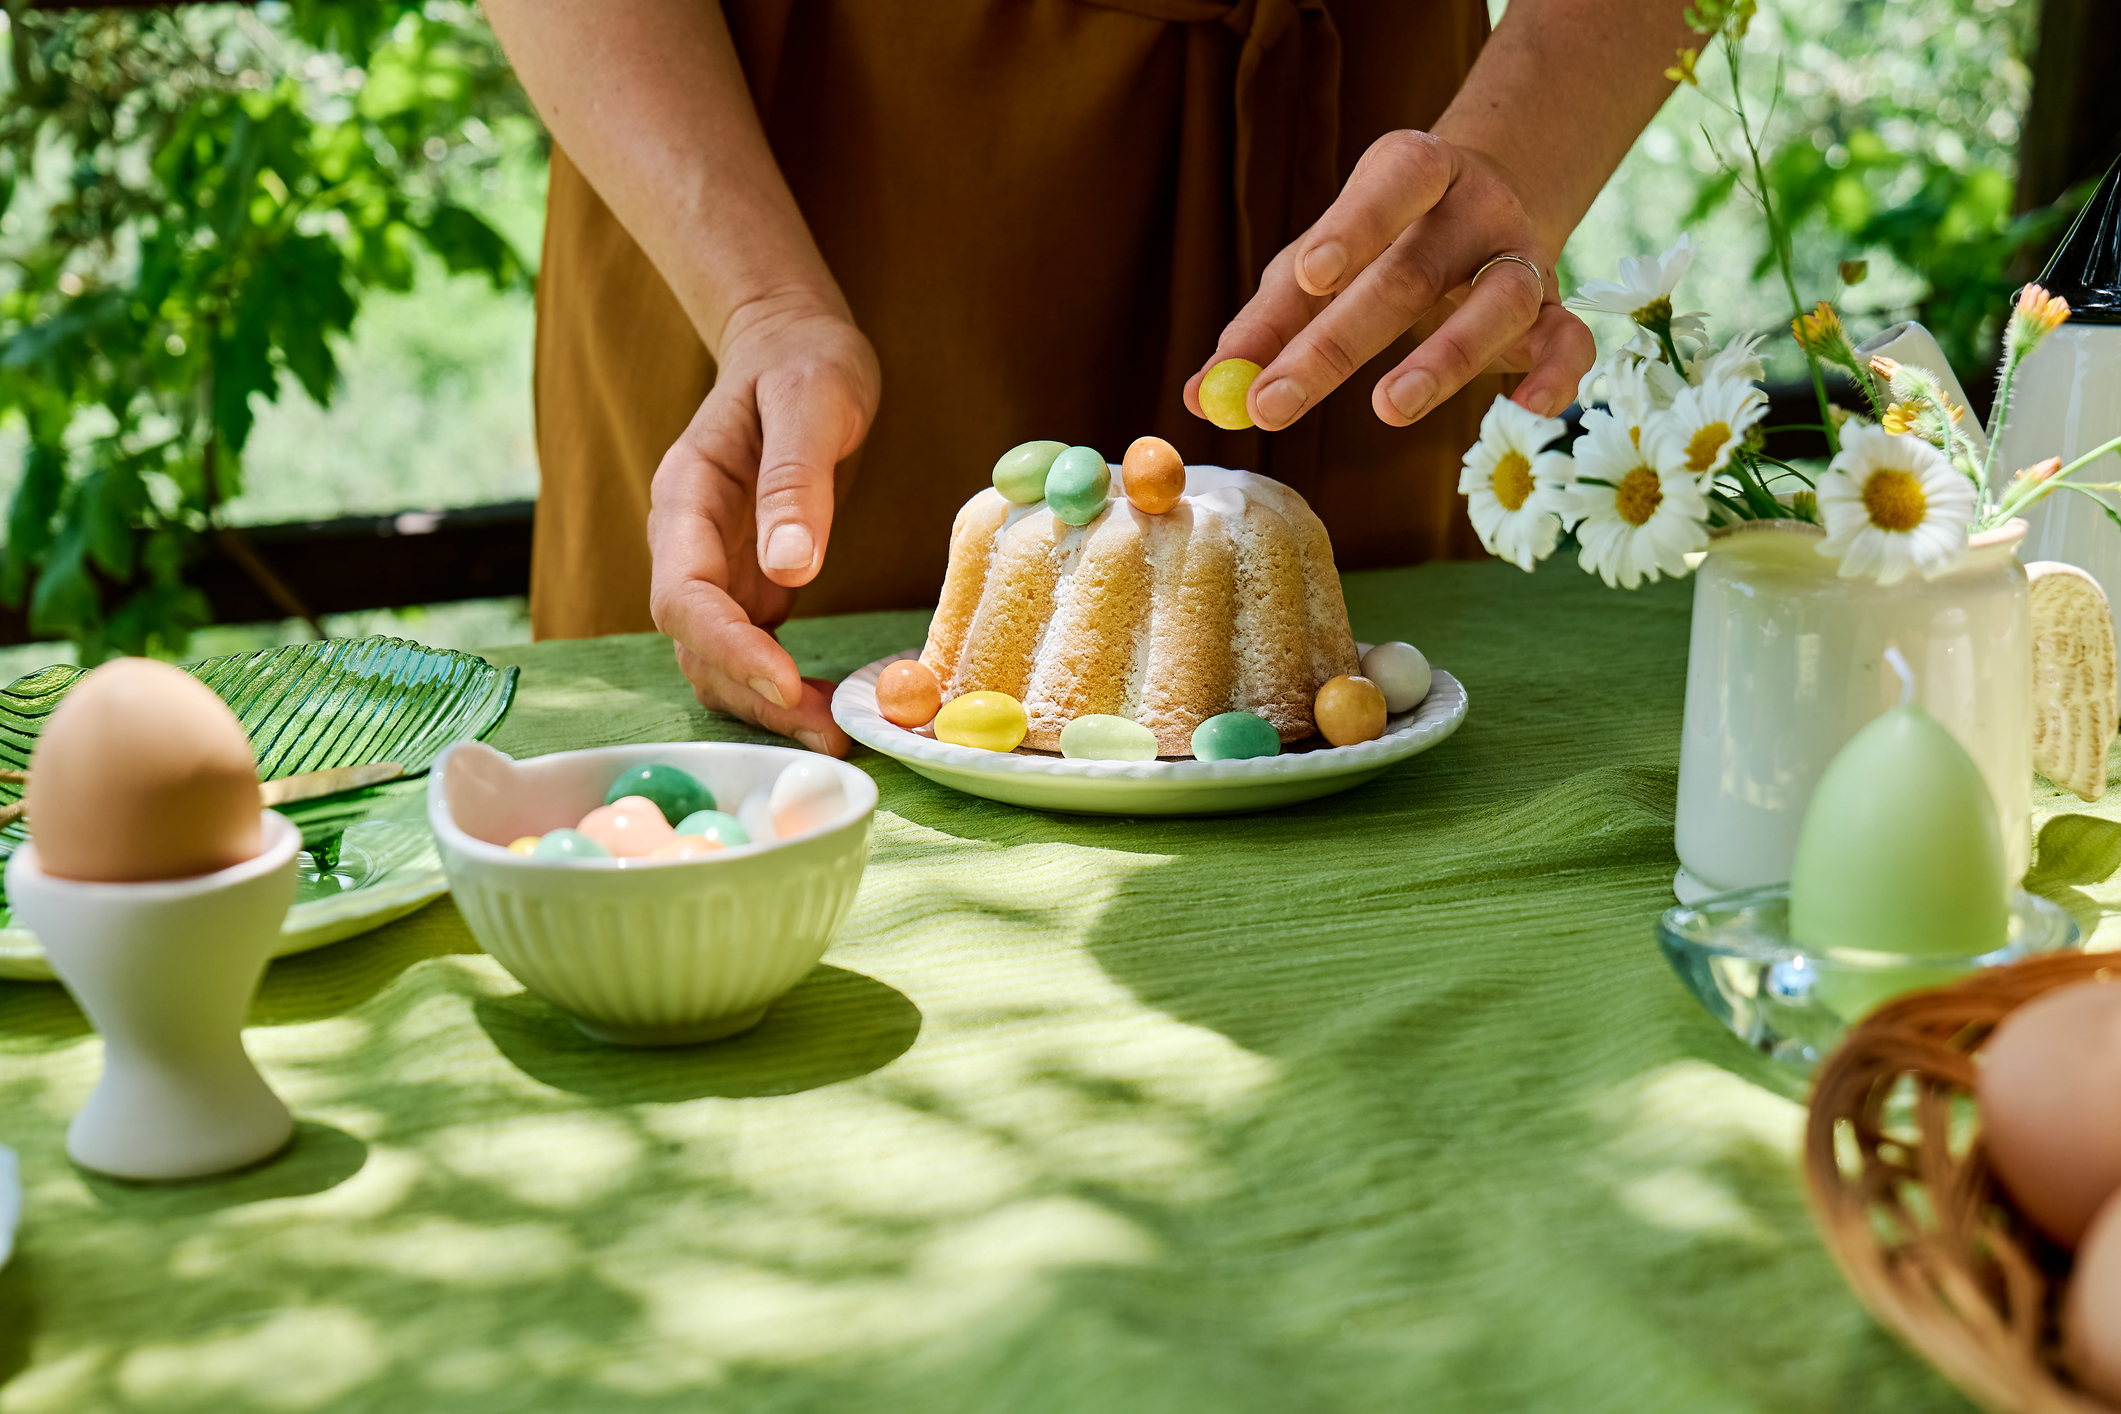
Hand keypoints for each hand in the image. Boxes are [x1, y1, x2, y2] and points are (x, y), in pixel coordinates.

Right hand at [647, 293, 880, 754]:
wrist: (795, 346)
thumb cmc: (804, 362)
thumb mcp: (812, 401)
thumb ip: (795, 482)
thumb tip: (788, 567)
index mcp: (685, 499)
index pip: (684, 594)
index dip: (728, 645)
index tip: (785, 679)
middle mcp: (688, 545)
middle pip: (698, 645)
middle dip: (756, 695)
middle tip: (830, 730)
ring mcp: (717, 570)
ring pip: (720, 662)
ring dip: (769, 705)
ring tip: (837, 730)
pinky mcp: (752, 585)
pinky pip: (753, 653)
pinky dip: (784, 688)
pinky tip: (831, 706)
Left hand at [1185, 130, 1594, 431]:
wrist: (1490, 206)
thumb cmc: (1379, 243)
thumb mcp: (1316, 269)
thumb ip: (1263, 326)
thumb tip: (1200, 397)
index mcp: (1415, 173)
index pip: (1393, 183)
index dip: (1356, 224)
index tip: (1307, 277)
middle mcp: (1475, 209)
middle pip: (1413, 271)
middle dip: (1338, 342)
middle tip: (1273, 403)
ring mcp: (1522, 258)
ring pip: (1499, 302)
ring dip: (1446, 358)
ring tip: (1386, 409)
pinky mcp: (1554, 310)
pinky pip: (1570, 340)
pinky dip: (1555, 375)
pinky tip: (1522, 409)